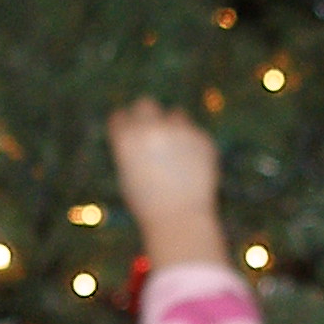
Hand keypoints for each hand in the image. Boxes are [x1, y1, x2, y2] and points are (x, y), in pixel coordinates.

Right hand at [107, 99, 229, 269]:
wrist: (180, 219)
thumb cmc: (148, 205)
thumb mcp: (127, 175)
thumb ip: (132, 149)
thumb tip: (138, 130)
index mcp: (126, 138)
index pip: (120, 116)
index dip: (125, 128)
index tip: (131, 137)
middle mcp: (151, 128)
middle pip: (146, 104)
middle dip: (148, 116)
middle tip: (153, 134)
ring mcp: (179, 131)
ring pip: (176, 115)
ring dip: (175, 128)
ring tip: (176, 158)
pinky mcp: (202, 138)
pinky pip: (195, 134)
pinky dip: (193, 146)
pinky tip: (192, 169)